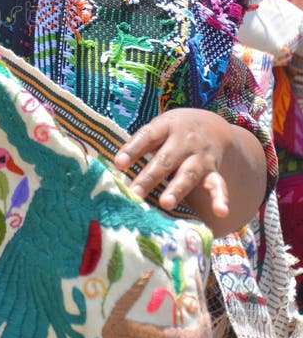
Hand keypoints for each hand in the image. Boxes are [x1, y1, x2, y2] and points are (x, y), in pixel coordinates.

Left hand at [114, 108, 231, 217]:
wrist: (212, 126)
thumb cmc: (173, 132)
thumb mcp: (158, 128)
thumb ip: (139, 144)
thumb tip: (116, 166)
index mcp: (167, 126)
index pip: (148, 136)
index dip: (133, 150)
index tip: (118, 164)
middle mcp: (185, 140)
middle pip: (166, 159)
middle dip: (150, 177)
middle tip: (134, 193)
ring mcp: (200, 156)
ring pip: (188, 173)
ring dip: (177, 189)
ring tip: (165, 203)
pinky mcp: (213, 171)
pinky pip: (218, 185)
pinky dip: (221, 199)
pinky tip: (221, 212)